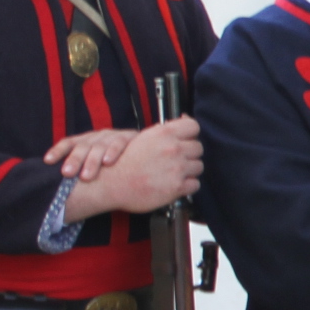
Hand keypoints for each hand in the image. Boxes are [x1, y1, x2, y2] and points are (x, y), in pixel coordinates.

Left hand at [45, 128, 133, 184]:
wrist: (149, 153)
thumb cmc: (117, 166)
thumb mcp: (99, 165)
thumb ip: (84, 169)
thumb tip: (61, 186)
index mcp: (87, 141)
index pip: (69, 143)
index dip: (58, 151)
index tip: (48, 161)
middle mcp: (98, 137)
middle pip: (82, 146)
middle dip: (74, 160)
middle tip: (67, 174)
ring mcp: (113, 136)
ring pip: (98, 146)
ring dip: (91, 160)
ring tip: (86, 176)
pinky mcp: (129, 137)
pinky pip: (119, 143)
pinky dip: (113, 151)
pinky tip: (108, 162)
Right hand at [59, 117, 200, 218]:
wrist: (111, 183)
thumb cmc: (123, 162)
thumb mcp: (142, 138)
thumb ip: (163, 132)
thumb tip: (181, 123)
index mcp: (164, 133)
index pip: (193, 126)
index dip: (191, 134)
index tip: (187, 139)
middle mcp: (173, 149)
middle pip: (198, 148)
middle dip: (190, 154)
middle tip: (178, 160)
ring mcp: (177, 168)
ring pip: (198, 166)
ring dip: (189, 170)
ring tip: (174, 173)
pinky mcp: (177, 186)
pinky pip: (195, 184)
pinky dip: (187, 186)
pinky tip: (175, 184)